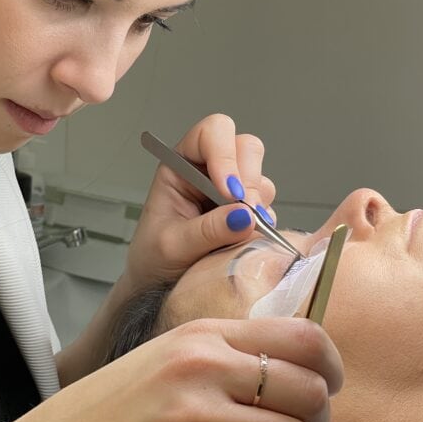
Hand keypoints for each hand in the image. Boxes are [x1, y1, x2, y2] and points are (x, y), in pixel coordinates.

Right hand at [0, 316, 343, 421]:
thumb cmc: (97, 418)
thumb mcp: (161, 361)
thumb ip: (221, 359)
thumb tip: (291, 373)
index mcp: (198, 336)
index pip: (302, 335)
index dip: (328, 366)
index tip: (324, 387)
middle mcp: (200, 369)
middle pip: (309, 390)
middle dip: (313, 420)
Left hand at [124, 114, 276, 291]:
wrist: (158, 287)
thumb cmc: (153, 259)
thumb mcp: (172, 246)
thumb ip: (207, 230)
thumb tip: (245, 217)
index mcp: (181, 164)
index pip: (210, 134)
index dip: (225, 155)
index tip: (229, 191)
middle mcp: (209, 171)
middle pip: (245, 148)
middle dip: (249, 180)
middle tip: (244, 214)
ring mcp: (232, 192)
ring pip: (261, 177)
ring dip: (257, 204)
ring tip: (240, 234)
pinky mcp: (247, 214)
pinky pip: (268, 207)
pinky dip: (264, 223)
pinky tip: (245, 241)